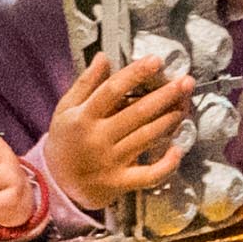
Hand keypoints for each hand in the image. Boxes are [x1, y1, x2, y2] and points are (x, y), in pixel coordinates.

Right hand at [39, 53, 194, 209]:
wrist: (56, 184)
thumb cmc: (64, 141)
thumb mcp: (65, 109)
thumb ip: (85, 83)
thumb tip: (104, 57)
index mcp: (84, 117)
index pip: (112, 90)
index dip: (135, 74)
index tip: (156, 60)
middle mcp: (98, 138)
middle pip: (137, 112)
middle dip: (165, 96)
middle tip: (186, 82)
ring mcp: (111, 162)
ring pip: (146, 138)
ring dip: (169, 121)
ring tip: (185, 106)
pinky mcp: (120, 182)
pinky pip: (148, 175)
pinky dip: (166, 165)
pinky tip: (178, 150)